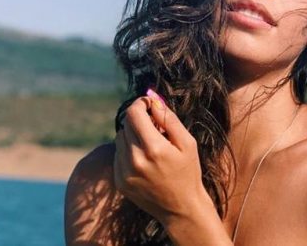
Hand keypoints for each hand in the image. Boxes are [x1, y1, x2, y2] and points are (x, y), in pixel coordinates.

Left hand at [113, 89, 205, 224]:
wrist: (181, 208)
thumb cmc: (188, 172)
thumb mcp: (187, 142)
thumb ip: (168, 118)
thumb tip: (152, 98)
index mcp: (153, 148)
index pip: (133, 113)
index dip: (140, 104)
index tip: (149, 105)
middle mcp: (135, 160)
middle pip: (126, 124)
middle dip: (139, 120)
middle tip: (155, 127)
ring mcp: (124, 172)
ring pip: (120, 138)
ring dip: (133, 135)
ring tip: (151, 146)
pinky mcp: (119, 181)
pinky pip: (118, 154)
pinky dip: (128, 151)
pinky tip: (144, 160)